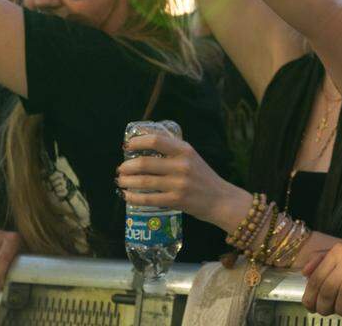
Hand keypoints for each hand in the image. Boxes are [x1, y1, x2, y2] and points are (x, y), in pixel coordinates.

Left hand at [116, 132, 240, 225]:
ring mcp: (179, 183)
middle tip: (121, 169)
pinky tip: (127, 196)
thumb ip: (173, 152)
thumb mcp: (192, 158)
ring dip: (126, 182)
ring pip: (143, 181)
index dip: (137, 142)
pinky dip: (133, 197)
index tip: (127, 145)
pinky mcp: (176, 200)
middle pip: (144, 163)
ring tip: (121, 181)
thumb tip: (144, 147)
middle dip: (126, 166)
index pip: (156, 140)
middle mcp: (182, 165)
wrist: (220, 199)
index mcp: (185, 150)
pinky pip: (148, 199)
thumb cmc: (203, 177)